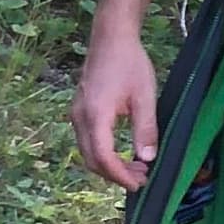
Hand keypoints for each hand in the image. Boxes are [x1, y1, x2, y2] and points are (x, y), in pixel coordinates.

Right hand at [75, 30, 159, 191]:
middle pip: (91, 159)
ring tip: (138, 167)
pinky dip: (104, 152)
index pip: (103, 158)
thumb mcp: (144, 97)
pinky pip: (87, 140)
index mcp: (95, 116)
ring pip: (87, 151)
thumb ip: (145, 129)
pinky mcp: (80, 110)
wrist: (111, 38)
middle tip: (142, 179)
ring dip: (109, 164)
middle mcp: (79, 118)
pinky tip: (124, 151)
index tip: (139, 185)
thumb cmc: (129, 64)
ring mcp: (76, 114)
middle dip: (115, 174)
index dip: (120, 176)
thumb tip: (147, 158)